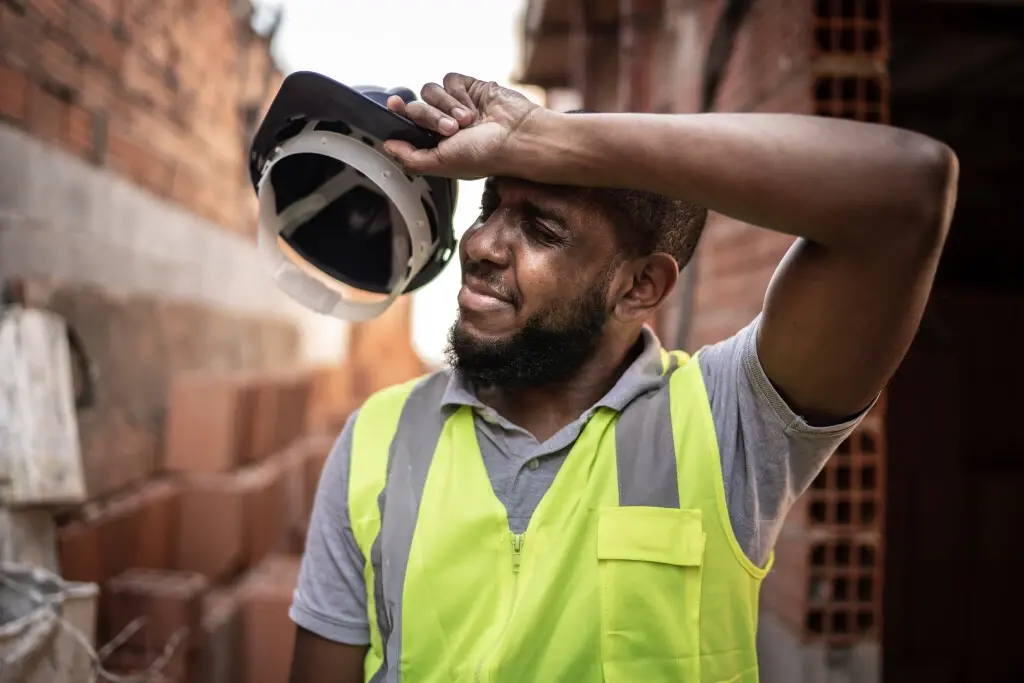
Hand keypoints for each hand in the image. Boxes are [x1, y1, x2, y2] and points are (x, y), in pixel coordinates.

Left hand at [382, 73, 539, 178]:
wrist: (517, 137)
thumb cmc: (485, 156)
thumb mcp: (441, 164)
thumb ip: (410, 158)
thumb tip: (387, 146)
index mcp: (437, 144)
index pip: (408, 126)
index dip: (398, 115)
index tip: (393, 107)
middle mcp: (444, 123)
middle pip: (417, 108)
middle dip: (431, 118)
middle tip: (451, 130)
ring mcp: (457, 104)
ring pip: (431, 91)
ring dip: (447, 106)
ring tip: (467, 120)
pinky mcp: (470, 87)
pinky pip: (450, 80)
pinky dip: (459, 93)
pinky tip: (473, 106)